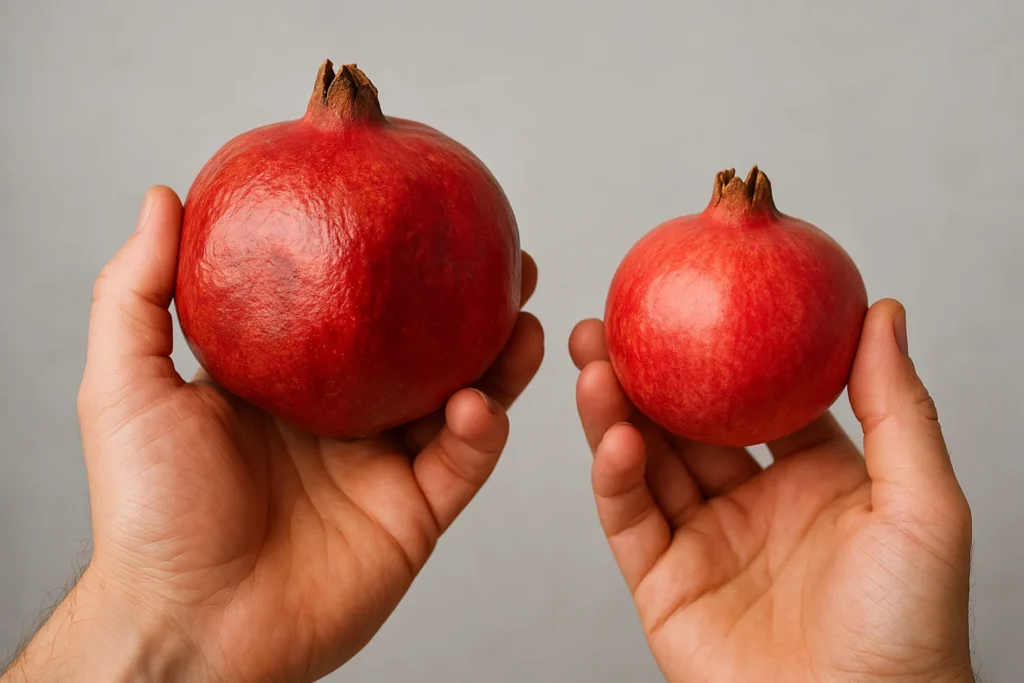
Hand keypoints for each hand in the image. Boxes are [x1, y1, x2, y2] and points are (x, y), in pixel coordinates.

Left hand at [4, 187, 543, 682]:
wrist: (191, 626)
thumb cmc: (150, 511)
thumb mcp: (128, 387)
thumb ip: (138, 292)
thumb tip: (163, 196)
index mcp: (293, 383)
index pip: (355, 311)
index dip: (392, 267)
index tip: (422, 213)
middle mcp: (347, 418)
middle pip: (425, 348)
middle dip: (470, 304)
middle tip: (506, 258)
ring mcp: (385, 466)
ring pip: (463, 401)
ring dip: (501, 359)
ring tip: (525, 318)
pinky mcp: (415, 515)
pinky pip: (463, 464)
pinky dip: (481, 431)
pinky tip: (479, 401)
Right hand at [570, 301, 973, 682]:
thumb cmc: (909, 631)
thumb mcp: (922, 504)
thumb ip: (898, 406)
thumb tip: (883, 312)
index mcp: (812, 480)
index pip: (755, 399)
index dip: (722, 350)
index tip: (694, 301)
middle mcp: (752, 506)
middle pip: (685, 422)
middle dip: (644, 371)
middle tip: (611, 322)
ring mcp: (703, 543)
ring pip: (646, 462)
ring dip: (615, 411)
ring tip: (592, 361)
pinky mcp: (662, 583)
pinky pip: (630, 519)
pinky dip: (614, 477)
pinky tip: (615, 437)